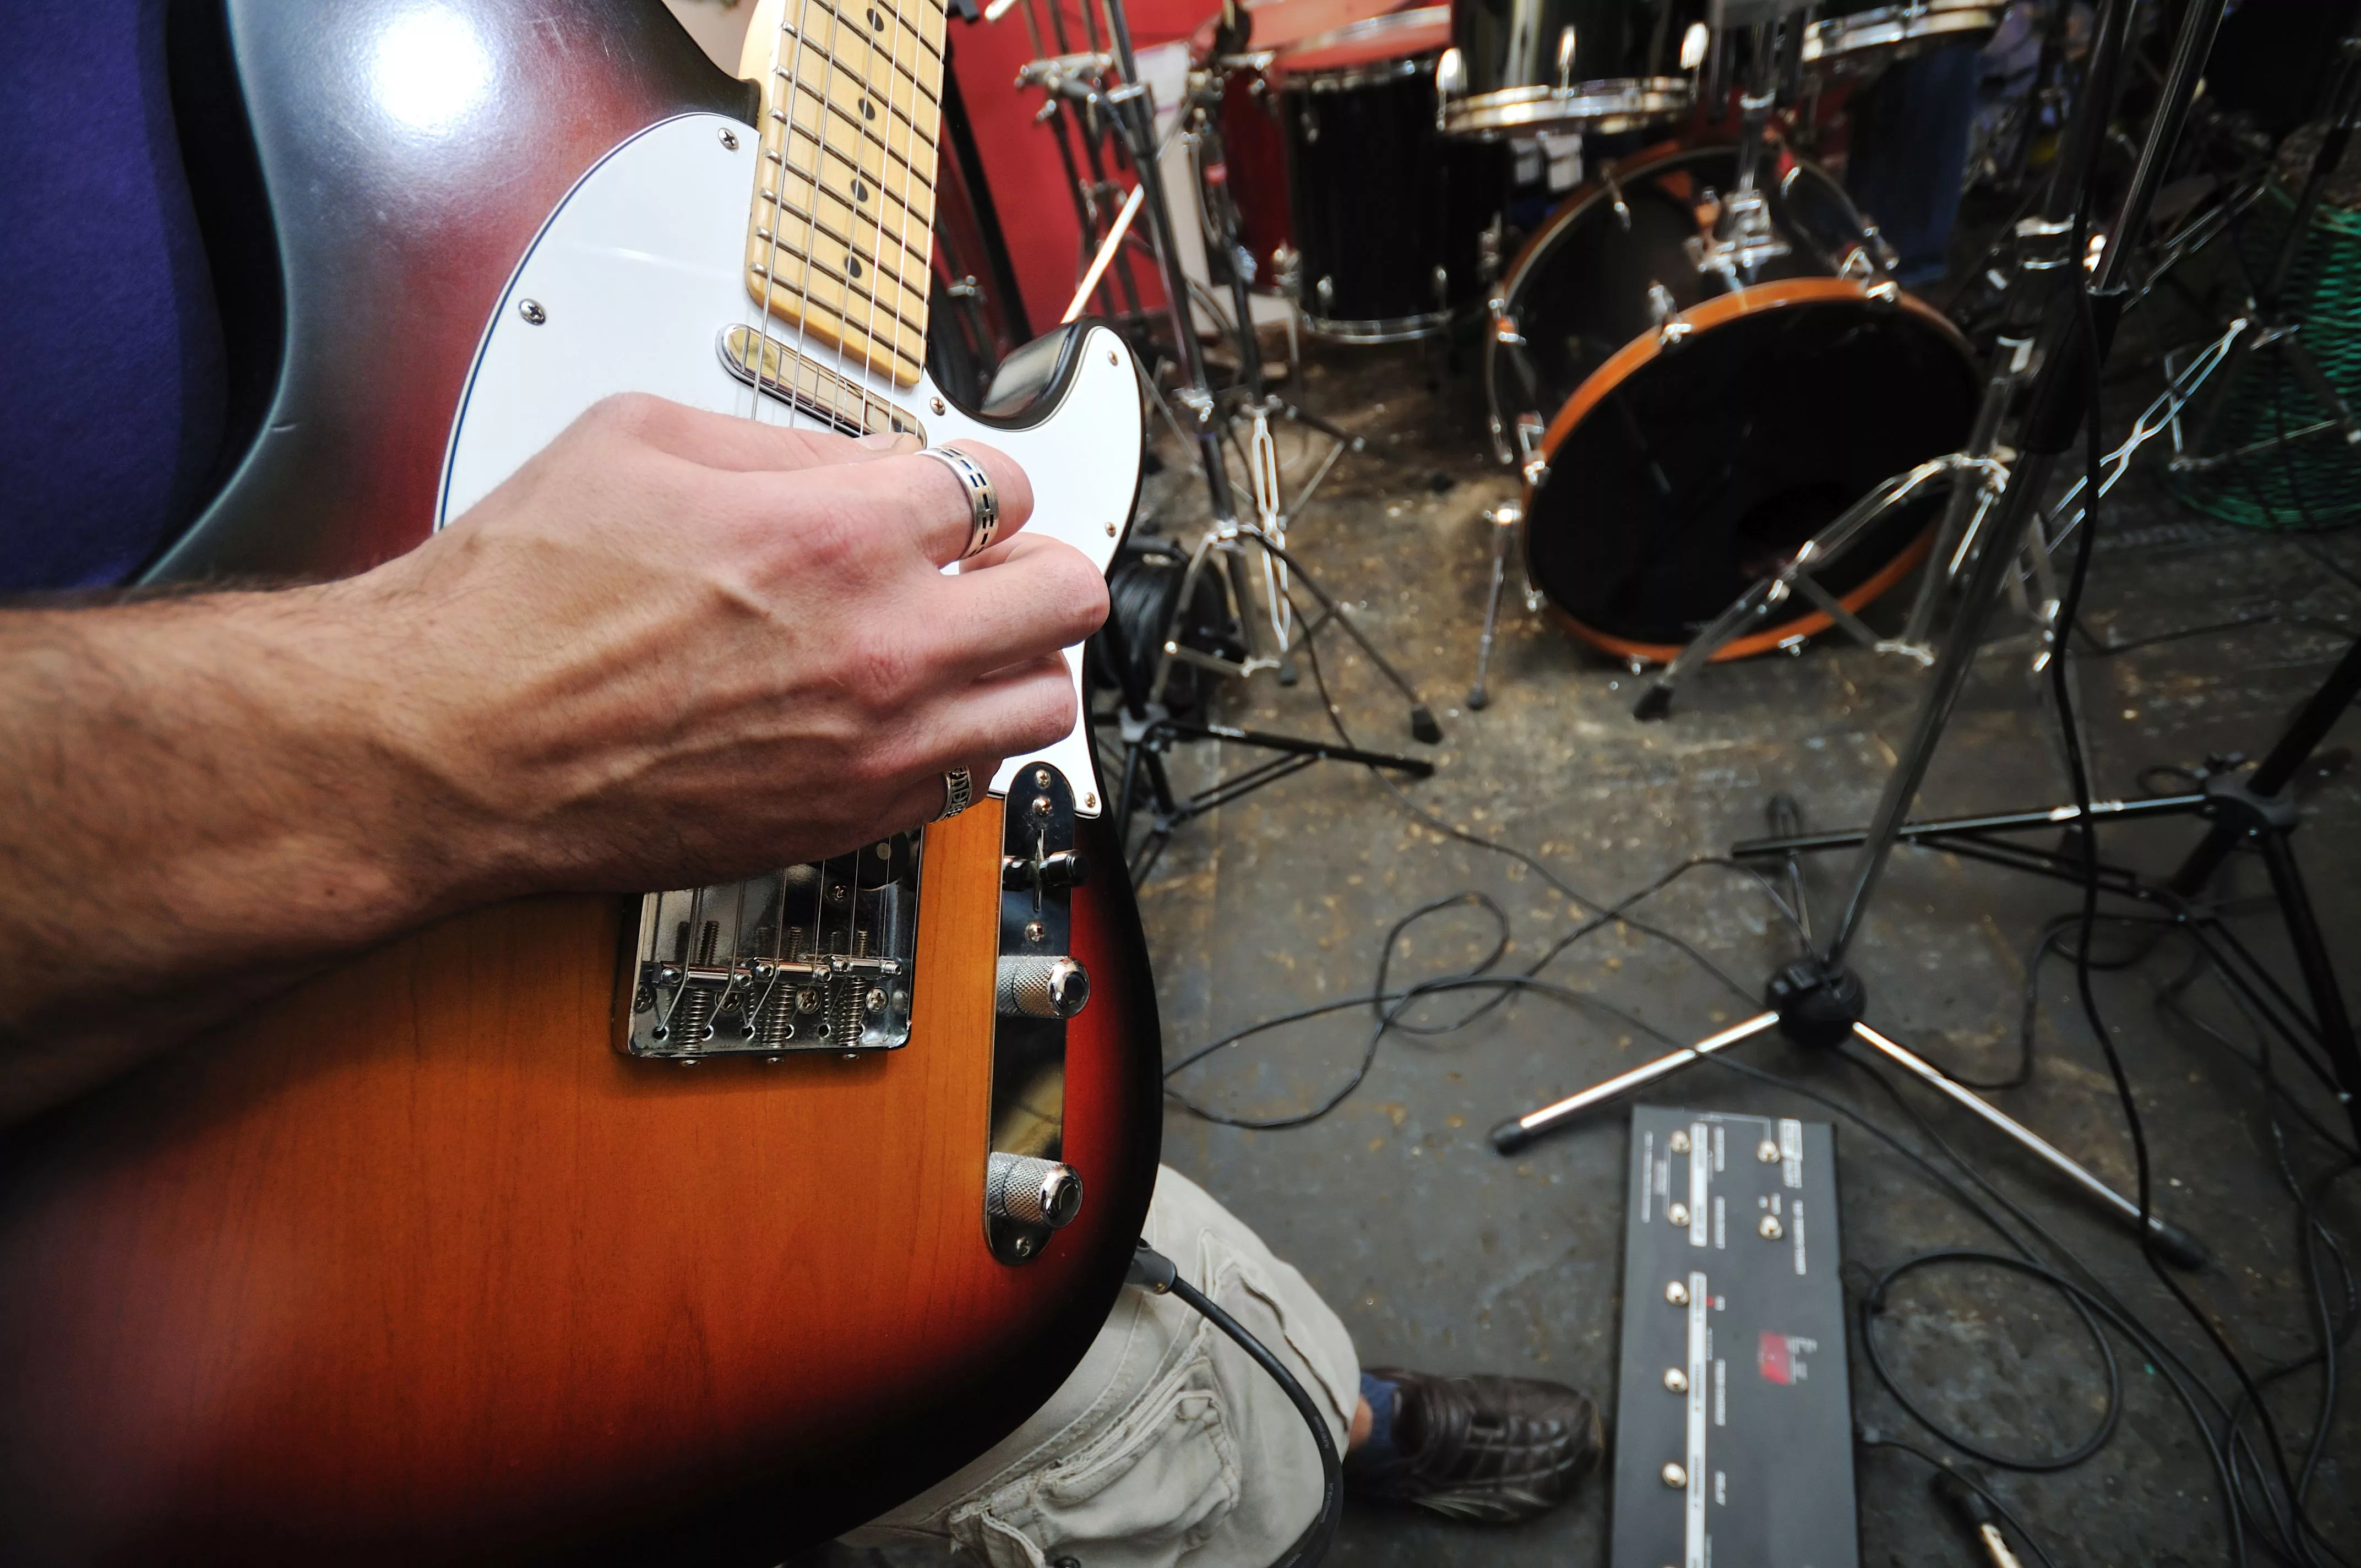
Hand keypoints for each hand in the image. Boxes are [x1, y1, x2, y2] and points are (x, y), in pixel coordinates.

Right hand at [330, 393, 1107, 897]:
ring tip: (961, 641)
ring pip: (1043, 704)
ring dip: (1015, 660)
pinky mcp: (845, 824)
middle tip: (989, 560)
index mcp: (838, 535)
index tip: (955, 492)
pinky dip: (961, 741)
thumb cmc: (513, 605)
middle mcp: (881, 648)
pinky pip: (971, 784)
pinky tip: (906, 712)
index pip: (1004, 488)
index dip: (979, 480)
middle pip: (1066, 596)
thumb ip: (783, 443)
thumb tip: (865, 459)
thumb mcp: (636, 440)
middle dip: (1034, 561)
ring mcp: (873, 749)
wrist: (448, 749)